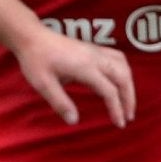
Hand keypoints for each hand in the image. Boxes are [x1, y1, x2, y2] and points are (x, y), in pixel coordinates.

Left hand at [15, 28, 134, 127]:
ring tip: (127, 102)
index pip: (109, 90)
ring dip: (129, 85)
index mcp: (85, 67)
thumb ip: (60, 102)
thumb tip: (74, 121)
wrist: (32, 37)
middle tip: (128, 117)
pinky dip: (124, 71)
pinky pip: (118, 57)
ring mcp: (95, 51)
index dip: (117, 109)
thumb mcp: (43, 84)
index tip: (119, 124)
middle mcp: (95, 57)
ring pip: (124, 66)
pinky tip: (121, 80)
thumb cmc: (35, 60)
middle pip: (123, 78)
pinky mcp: (93, 48)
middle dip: (129, 99)